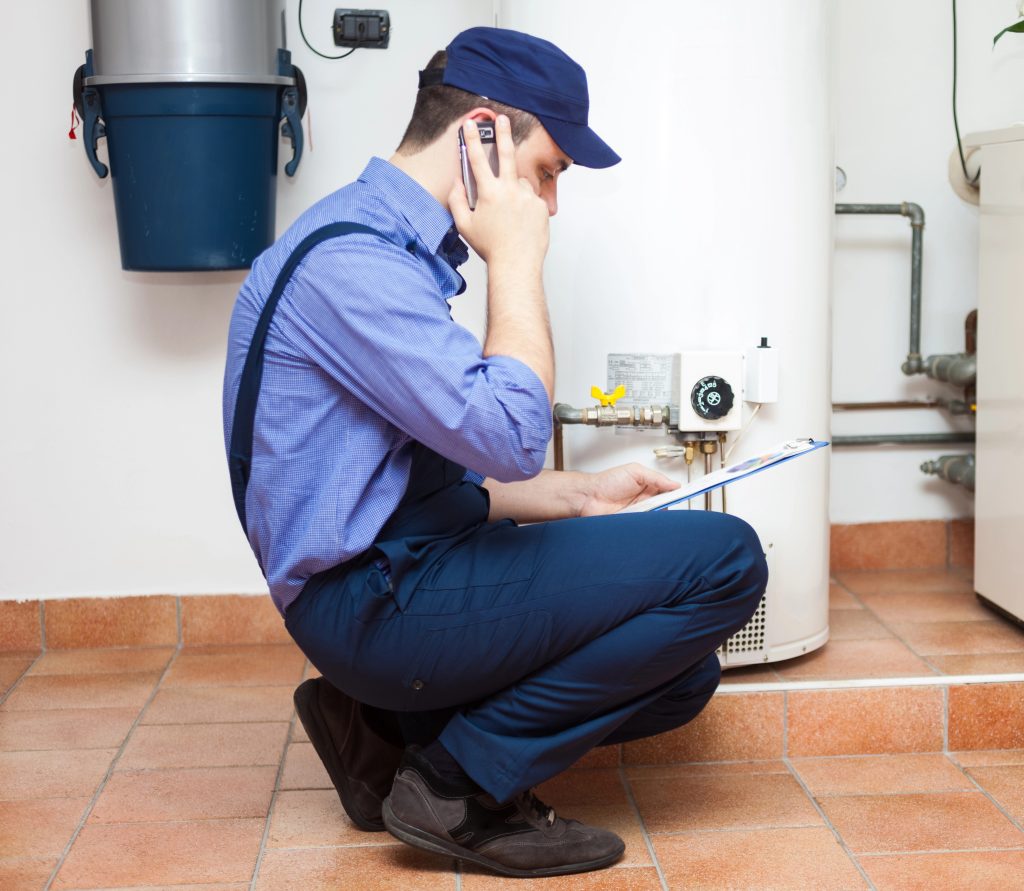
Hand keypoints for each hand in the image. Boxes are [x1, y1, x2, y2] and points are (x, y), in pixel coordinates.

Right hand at [448, 116, 548, 269]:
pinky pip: (530, 198)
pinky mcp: (541, 205)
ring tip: (508, 214)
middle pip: (506, 154)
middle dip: (503, 133)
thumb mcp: (465, 225)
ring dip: (512, 190)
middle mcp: (510, 190)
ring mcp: (528, 197)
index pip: (477, 159)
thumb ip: (457, 200)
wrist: (517, 264)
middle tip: (502, 119)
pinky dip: (524, 205)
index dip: (473, 139)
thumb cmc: (490, 247)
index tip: (471, 124)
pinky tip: (519, 221)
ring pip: (518, 183)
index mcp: (489, 193)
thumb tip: (457, 182)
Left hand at [577, 464, 680, 516]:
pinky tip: (643, 519)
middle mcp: (645, 500)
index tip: (687, 493)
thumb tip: (674, 484)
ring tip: (649, 508)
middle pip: (664, 506)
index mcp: (648, 486)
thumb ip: (656, 477)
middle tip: (664, 502)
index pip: (668, 491)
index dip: (677, 493)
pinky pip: (644, 526)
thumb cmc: (607, 481)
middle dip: (666, 505)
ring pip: (655, 517)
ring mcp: (639, 513)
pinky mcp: (632, 524)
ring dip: (655, 515)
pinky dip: (646, 525)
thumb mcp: (635, 471)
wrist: (588, 497)